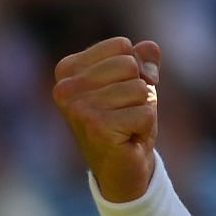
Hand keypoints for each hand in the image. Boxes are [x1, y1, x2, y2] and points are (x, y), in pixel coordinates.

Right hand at [52, 36, 160, 201]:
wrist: (122, 169)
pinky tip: (127, 138)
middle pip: (130, 64)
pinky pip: (145, 112)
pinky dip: (145, 127)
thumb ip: (143, 59)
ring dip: (142, 109)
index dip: (134, 70)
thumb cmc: (126, 120)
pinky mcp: (96, 128)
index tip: (120, 94)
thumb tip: (150, 48)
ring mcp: (78, 108)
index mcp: (68, 69)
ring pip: (139, 89)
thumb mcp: (136, 82)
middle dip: (139, 89)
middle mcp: (65, 88)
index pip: (122, 46)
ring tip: (125, 125)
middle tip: (124, 112)